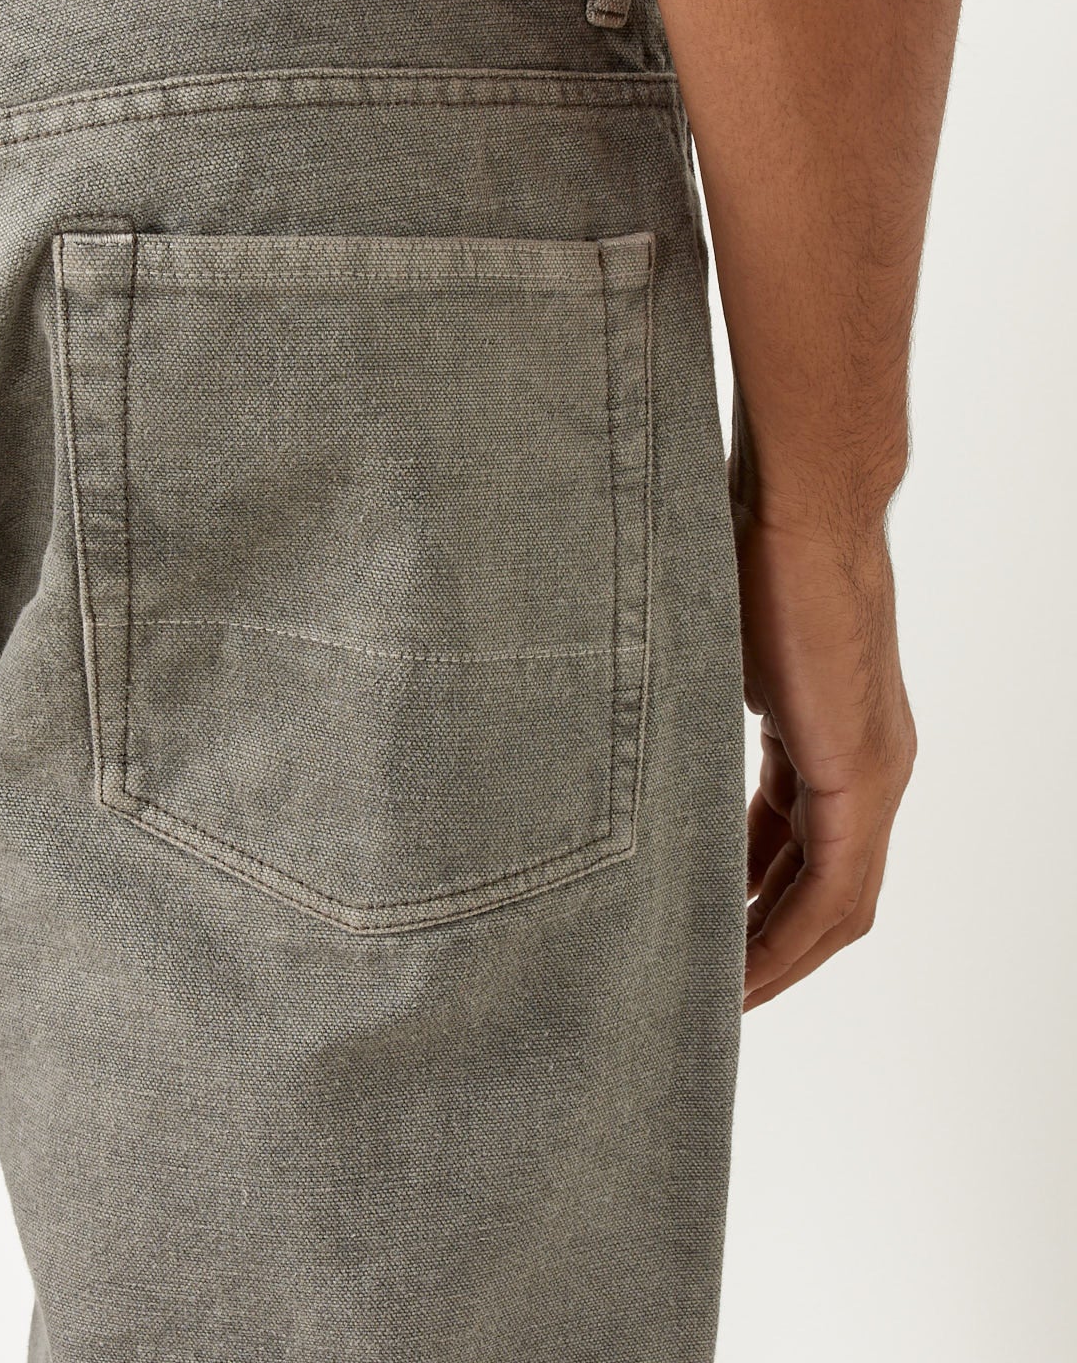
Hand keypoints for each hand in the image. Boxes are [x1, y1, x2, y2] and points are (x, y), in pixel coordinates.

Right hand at [733, 499, 917, 1009]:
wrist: (799, 508)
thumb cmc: (747, 554)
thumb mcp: (713, 655)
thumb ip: (695, 710)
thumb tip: (632, 728)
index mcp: (832, 737)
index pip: (802, 846)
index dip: (757, 902)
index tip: (704, 937)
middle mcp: (870, 766)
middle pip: (825, 890)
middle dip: (768, 943)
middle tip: (708, 989)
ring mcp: (874, 773)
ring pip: (836, 901)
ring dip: (780, 954)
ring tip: (721, 998)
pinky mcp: (862, 776)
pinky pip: (834, 888)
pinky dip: (791, 936)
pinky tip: (746, 969)